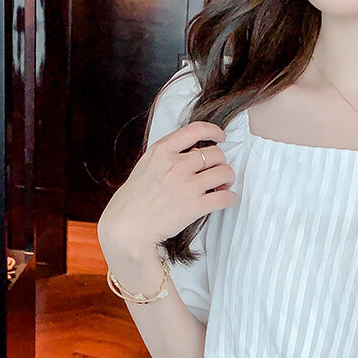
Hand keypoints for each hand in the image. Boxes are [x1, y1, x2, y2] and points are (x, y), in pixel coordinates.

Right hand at [98, 119, 237, 258]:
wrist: (127, 227)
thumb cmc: (133, 200)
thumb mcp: (145, 166)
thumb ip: (166, 157)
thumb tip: (192, 155)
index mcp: (162, 151)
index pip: (195, 130)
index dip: (214, 132)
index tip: (220, 137)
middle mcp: (176, 164)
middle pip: (215, 154)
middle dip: (221, 163)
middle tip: (218, 172)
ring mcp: (187, 185)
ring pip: (224, 173)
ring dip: (228, 179)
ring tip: (223, 186)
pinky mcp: (195, 206)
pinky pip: (225, 197)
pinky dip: (230, 198)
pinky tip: (226, 199)